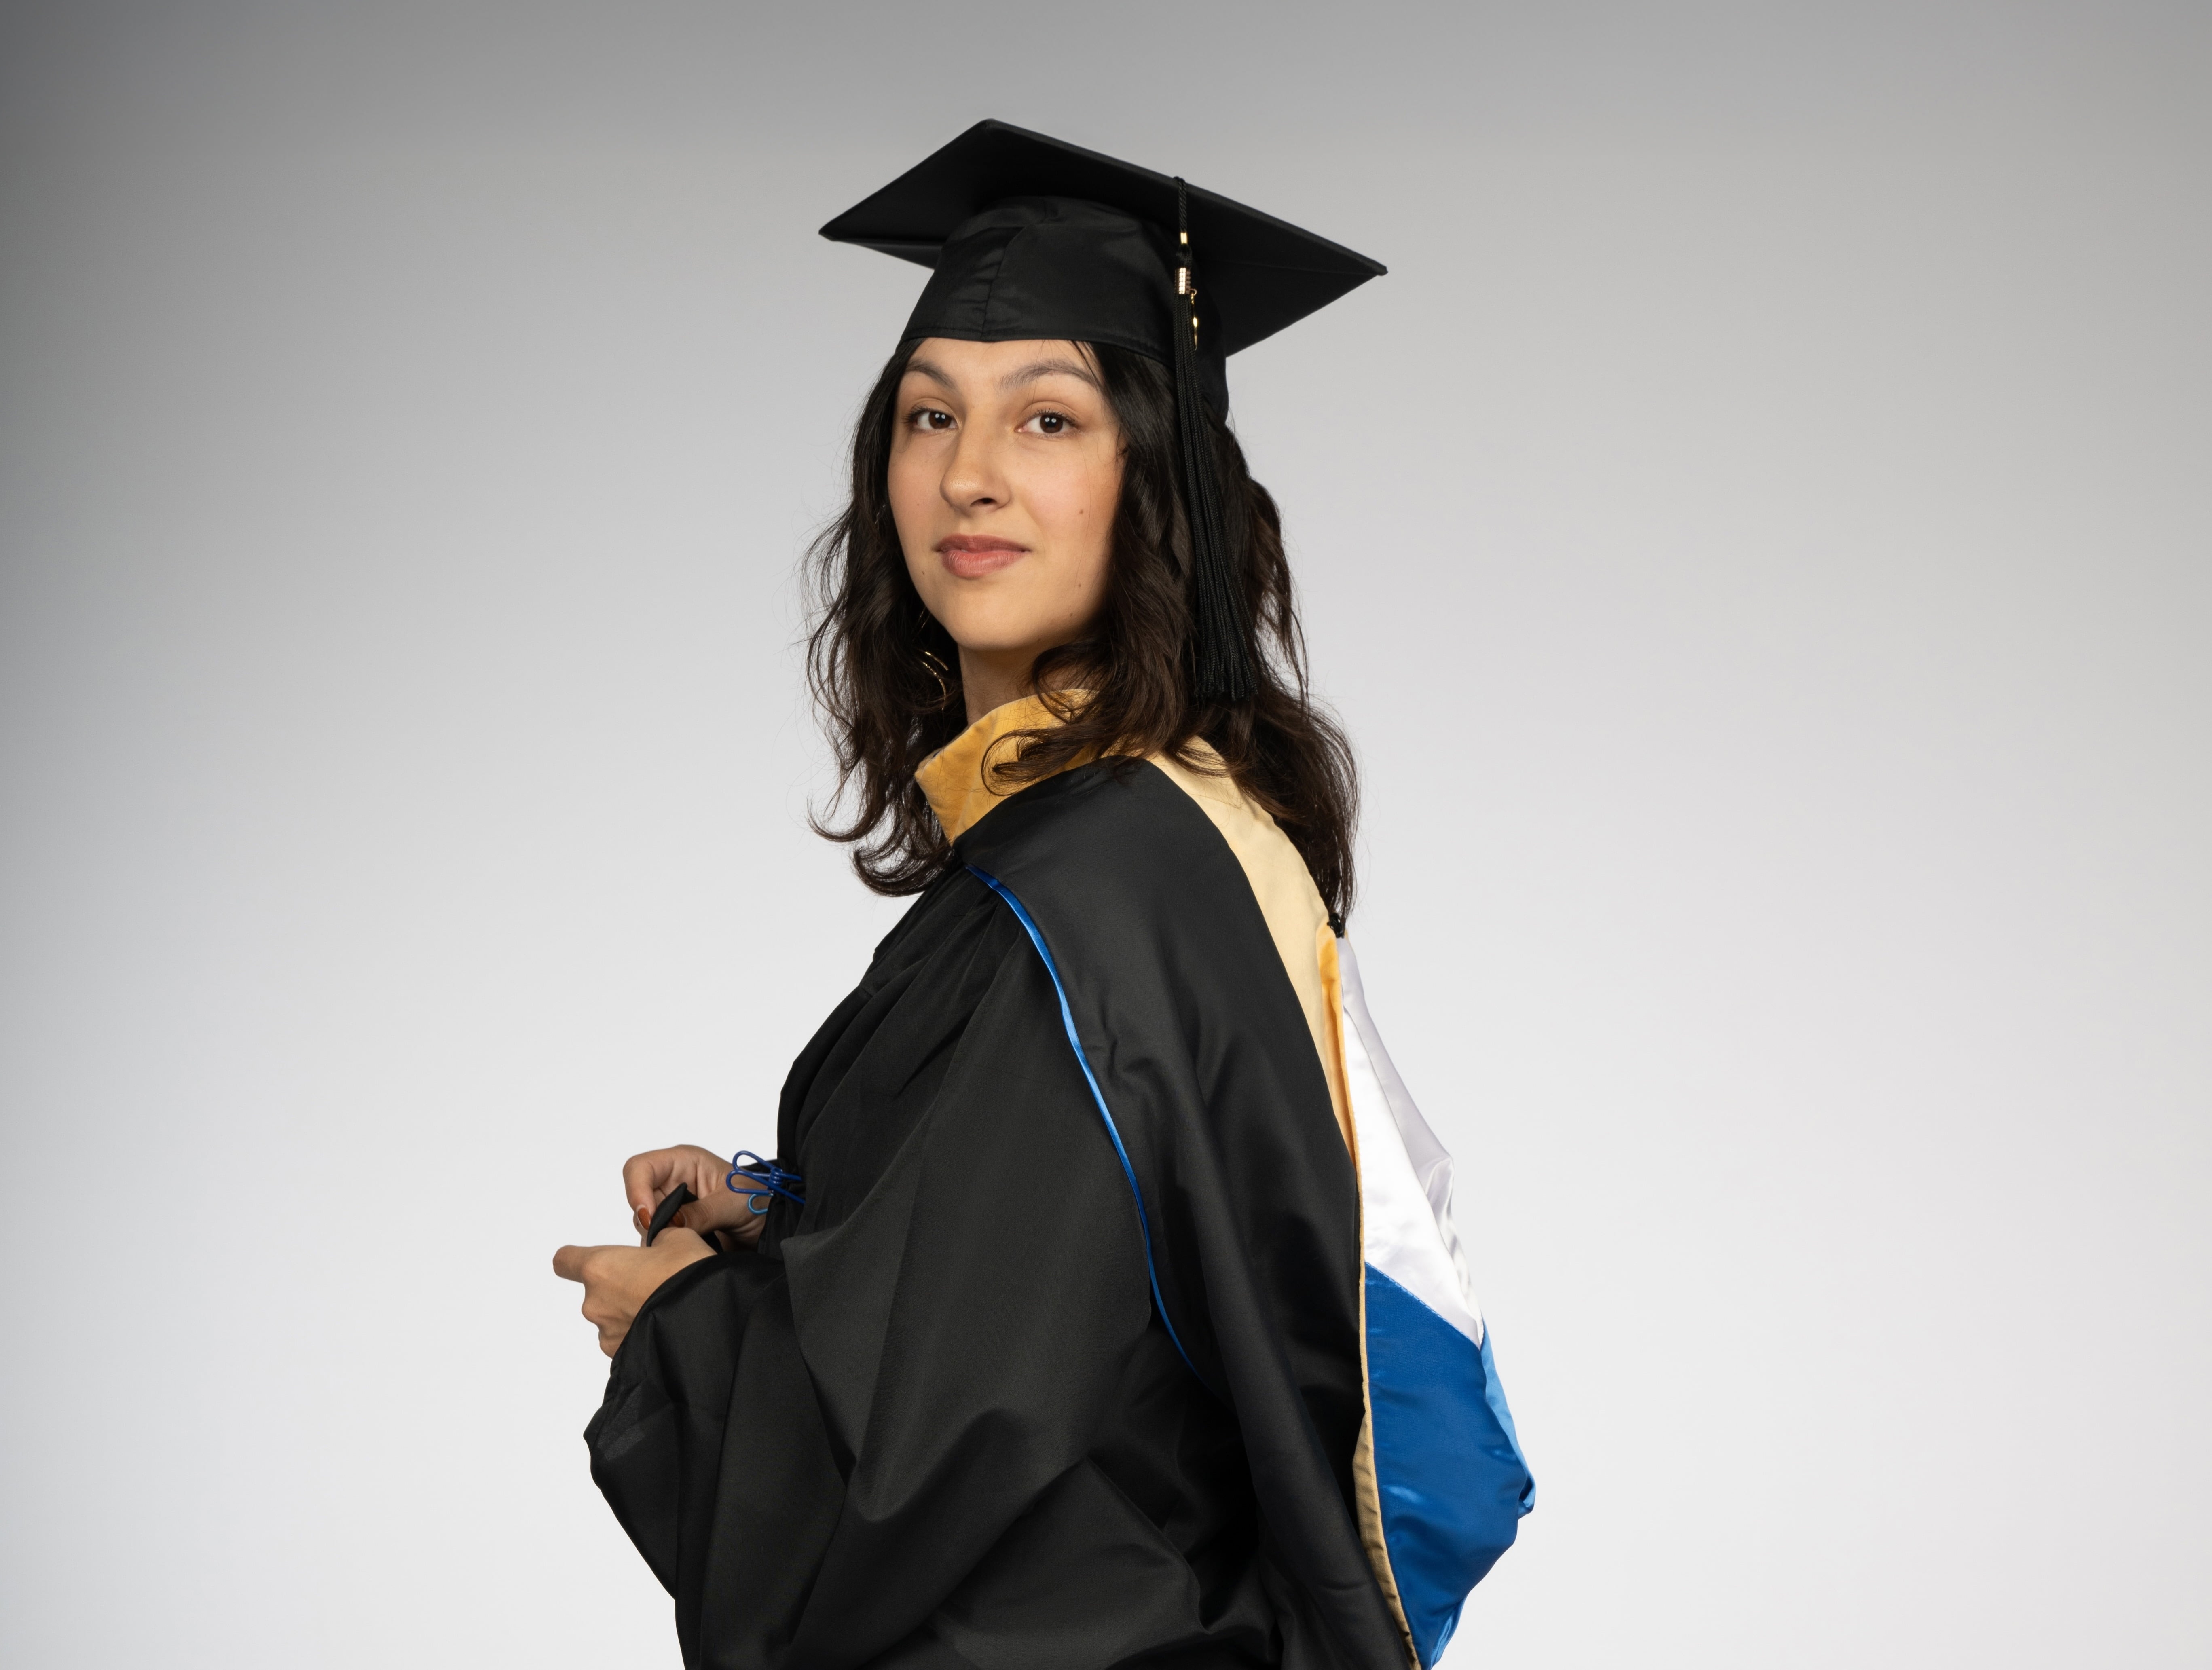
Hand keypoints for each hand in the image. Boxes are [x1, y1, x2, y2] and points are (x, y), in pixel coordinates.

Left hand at [552, 1229, 715, 1356]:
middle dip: (620, 1285)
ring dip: (629, 1310)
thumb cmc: (688, 1276)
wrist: (708, 1323)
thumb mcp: (678, 1239)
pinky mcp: (620, 1356)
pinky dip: (638, 1331)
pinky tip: (664, 1325)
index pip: (565, 1260)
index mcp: (599, 1268)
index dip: (576, 1257)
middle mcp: (594, 1303)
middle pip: (596, 1289)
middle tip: (654, 1281)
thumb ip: (658, 1239)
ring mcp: (605, 1333)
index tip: (594, 1259)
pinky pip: (623, 1338)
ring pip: (611, 1316)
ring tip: (663, 1305)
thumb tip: (657, 1246)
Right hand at [623, 1144, 768, 1245]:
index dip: (636, 1190)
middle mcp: (672, 1183)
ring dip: (660, 1237)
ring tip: (689, 1243)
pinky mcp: (674, 1230)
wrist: (772, 1225)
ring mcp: (672, 1208)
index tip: (648, 1217)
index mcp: (684, 1163)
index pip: (640, 1168)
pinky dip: (666, 1249)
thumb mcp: (733, 1204)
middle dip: (649, 1220)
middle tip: (671, 1237)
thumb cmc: (758, 1200)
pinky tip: (686, 1251)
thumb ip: (701, 1212)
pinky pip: (656, 1241)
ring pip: (644, 1224)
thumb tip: (670, 1224)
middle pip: (638, 1199)